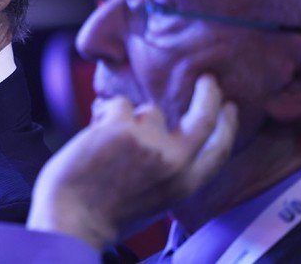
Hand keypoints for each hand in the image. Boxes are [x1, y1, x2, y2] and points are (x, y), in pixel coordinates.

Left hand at [26, 75, 237, 249]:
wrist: (71, 219)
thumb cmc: (105, 213)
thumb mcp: (155, 200)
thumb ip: (169, 172)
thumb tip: (168, 140)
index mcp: (185, 185)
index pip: (219, 149)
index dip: (227, 124)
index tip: (228, 107)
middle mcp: (173, 163)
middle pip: (203, 118)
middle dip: (208, 95)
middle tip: (207, 80)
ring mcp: (148, 142)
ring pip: (147, 111)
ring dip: (129, 119)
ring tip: (108, 142)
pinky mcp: (121, 127)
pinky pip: (118, 105)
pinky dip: (105, 114)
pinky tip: (93, 134)